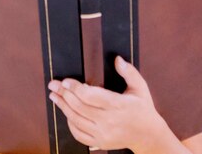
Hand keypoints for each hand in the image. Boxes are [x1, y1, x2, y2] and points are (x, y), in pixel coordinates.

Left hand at [47, 56, 167, 152]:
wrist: (148, 135)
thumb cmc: (143, 109)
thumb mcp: (140, 87)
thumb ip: (129, 72)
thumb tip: (117, 59)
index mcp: (119, 105)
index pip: (91, 96)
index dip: (75, 88)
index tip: (65, 81)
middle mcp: (109, 121)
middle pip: (79, 106)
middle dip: (64, 94)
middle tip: (53, 84)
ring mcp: (103, 134)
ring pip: (76, 120)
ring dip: (62, 107)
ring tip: (54, 96)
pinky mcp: (99, 142)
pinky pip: (78, 134)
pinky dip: (69, 122)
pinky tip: (66, 112)